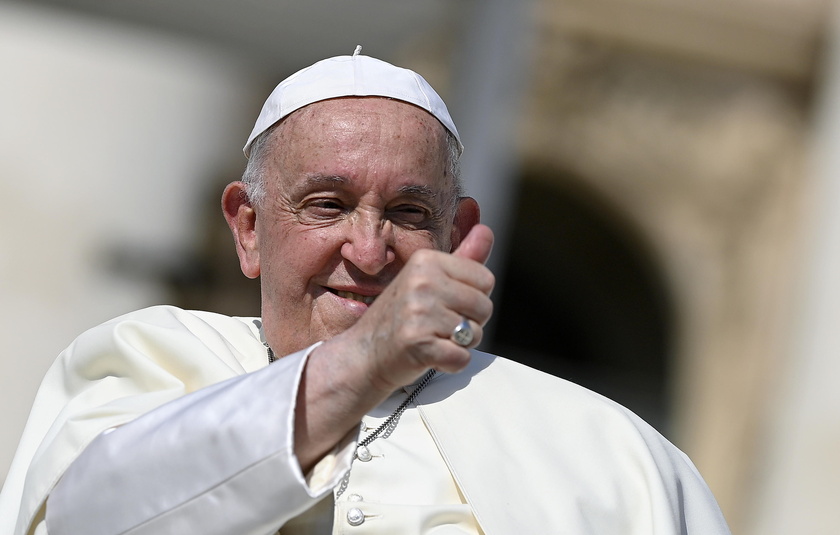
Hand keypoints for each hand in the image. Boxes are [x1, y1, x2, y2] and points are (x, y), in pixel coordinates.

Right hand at [294, 224, 493, 470]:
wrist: (362, 354)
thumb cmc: (401, 316)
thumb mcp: (428, 280)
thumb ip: (463, 258)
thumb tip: (487, 230)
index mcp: (426, 260)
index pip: (486, 279)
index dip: (472, 298)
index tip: (444, 304)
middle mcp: (422, 282)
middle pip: (485, 307)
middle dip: (469, 323)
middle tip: (437, 326)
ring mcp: (418, 312)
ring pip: (475, 334)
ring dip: (458, 345)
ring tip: (431, 339)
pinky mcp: (418, 343)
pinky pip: (461, 358)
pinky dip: (450, 363)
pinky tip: (428, 356)